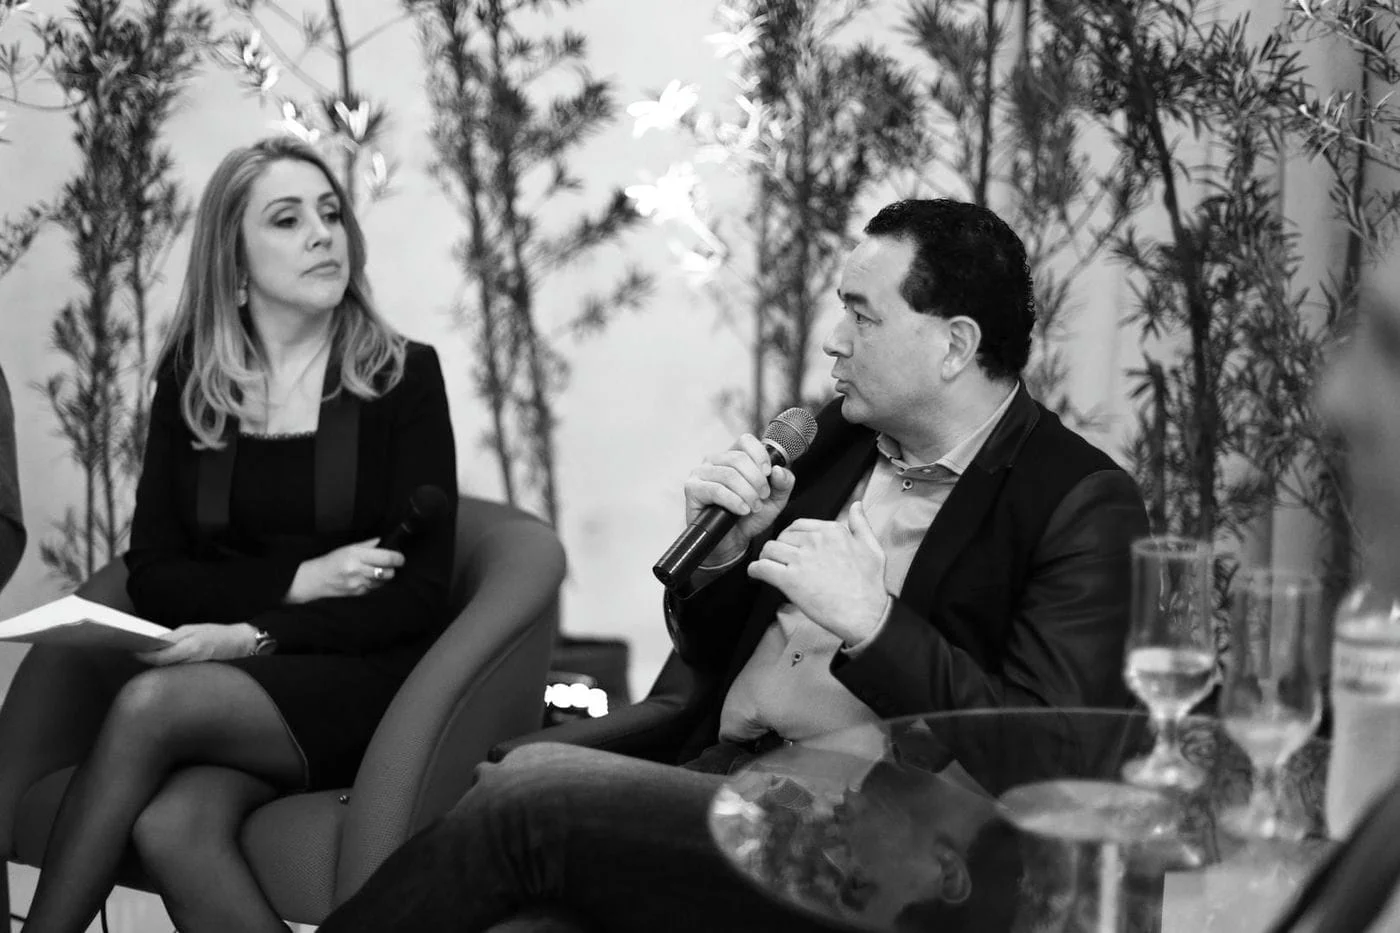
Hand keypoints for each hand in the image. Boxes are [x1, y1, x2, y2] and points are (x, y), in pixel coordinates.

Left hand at [137, 623, 257, 665]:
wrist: (240, 644)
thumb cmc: (218, 634)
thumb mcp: (194, 629)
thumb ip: (174, 637)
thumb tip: (154, 642)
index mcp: (190, 646)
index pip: (160, 656)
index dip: (144, 655)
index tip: (132, 650)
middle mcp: (191, 660)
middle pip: (161, 665)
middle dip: (147, 661)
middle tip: (134, 653)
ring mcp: (193, 669)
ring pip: (168, 669)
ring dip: (156, 664)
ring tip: (145, 657)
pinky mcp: (195, 673)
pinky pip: (176, 671)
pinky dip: (167, 667)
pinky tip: (162, 664)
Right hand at [286, 538, 404, 603]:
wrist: (316, 579)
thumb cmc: (332, 561)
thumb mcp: (348, 548)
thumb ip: (368, 545)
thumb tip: (382, 541)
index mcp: (357, 556)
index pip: (386, 558)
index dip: (398, 558)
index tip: (400, 557)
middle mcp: (359, 570)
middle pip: (388, 572)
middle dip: (392, 568)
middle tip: (389, 564)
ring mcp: (359, 584)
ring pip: (383, 581)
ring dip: (384, 576)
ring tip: (376, 570)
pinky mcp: (358, 593)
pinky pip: (375, 588)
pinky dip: (375, 583)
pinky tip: (367, 578)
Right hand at [683, 433, 797, 566]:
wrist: (732, 542)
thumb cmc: (750, 517)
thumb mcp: (775, 501)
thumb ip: (784, 483)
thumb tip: (778, 470)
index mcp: (733, 456)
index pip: (746, 440)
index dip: (760, 455)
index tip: (768, 473)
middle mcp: (715, 460)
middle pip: (739, 458)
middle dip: (757, 480)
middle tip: (762, 497)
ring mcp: (701, 473)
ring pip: (729, 474)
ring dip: (747, 493)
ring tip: (753, 507)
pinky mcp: (692, 489)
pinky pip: (716, 489)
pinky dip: (734, 501)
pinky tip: (742, 510)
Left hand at [747, 501, 887, 644]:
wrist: (865, 614)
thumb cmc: (869, 586)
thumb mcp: (872, 548)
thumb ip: (861, 524)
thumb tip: (856, 505)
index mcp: (832, 531)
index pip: (799, 525)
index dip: (791, 537)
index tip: (792, 548)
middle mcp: (814, 541)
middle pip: (782, 536)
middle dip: (779, 548)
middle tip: (780, 560)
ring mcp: (801, 560)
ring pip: (769, 549)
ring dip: (766, 558)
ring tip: (768, 566)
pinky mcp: (790, 580)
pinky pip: (762, 567)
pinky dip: (755, 570)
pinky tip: (757, 574)